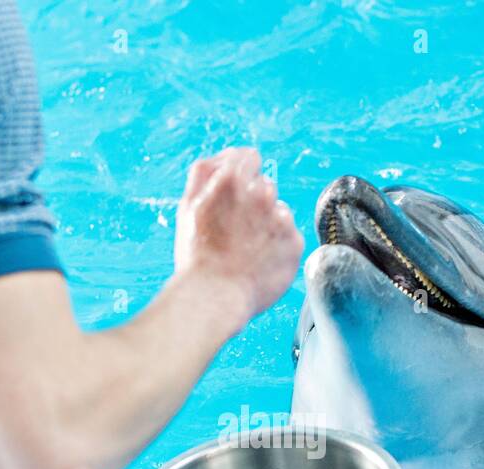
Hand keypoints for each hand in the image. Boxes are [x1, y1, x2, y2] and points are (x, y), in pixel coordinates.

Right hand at [173, 147, 303, 333]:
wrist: (214, 297)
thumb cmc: (197, 255)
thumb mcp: (188, 206)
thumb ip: (204, 174)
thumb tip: (223, 159)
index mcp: (231, 179)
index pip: (249, 157)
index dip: (242, 172)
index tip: (237, 190)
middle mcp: (261, 193)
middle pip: (264, 185)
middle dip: (252, 202)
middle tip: (235, 230)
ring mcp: (281, 218)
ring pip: (278, 211)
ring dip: (266, 223)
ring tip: (246, 249)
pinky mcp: (295, 242)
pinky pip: (289, 236)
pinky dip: (277, 246)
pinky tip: (259, 261)